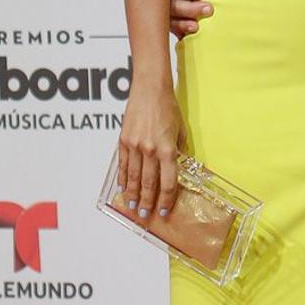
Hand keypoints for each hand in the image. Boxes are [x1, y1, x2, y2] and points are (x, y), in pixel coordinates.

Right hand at [118, 85, 184, 220]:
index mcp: (167, 148)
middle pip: (149, 183)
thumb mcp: (181, 128)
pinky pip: (123, 164)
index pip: (168, 181)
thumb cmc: (168, 107)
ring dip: (133, 194)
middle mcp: (150, 150)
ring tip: (133, 206)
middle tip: (146, 215)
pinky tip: (123, 187)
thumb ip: (181, 149)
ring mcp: (135, 146)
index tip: (165, 210)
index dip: (167, 198)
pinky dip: (123, 178)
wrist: (149, 89)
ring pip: (134, 177)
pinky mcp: (124, 141)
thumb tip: (181, 165)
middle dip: (148, 202)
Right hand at [169, 0, 211, 38]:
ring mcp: (161, 1)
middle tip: (209, 9)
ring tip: (199, 25)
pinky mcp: (167, 10)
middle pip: (170, 6)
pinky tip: (190, 34)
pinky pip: (169, 25)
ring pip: (168, 18)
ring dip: (184, 23)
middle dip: (189, 9)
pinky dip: (179, 31)